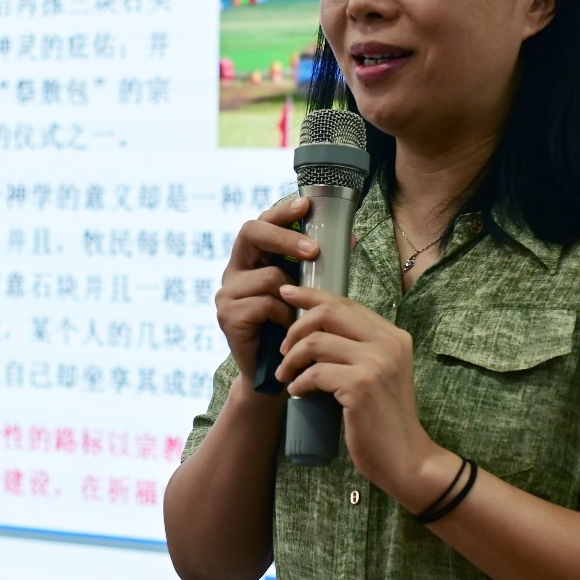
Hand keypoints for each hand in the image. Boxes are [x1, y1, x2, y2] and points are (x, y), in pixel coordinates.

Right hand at [216, 197, 319, 379]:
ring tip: (303, 312)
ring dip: (294, 294)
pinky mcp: (228, 316)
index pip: (261, 222)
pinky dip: (284, 315)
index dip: (281, 211)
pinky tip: (290, 328)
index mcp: (251, 259)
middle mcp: (234, 270)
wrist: (274, 375)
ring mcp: (227, 293)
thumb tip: (351, 237)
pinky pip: (264, 304)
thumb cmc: (292, 328)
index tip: (306, 204)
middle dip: (285, 237)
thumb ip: (318, 265)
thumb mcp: (306, 290)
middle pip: (251, 233)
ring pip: (268, 276)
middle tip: (314, 250)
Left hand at [275, 285, 437, 493]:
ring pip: (316, 342)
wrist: (406, 459)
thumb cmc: (385, 419)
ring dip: (291, 359)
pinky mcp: (361, 386)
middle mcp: (388, 343)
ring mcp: (376, 363)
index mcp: (393, 335)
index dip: (312, 295)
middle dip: (296, 326)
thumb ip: (358, 348)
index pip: (345, 303)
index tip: (286, 291)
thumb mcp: (379, 373)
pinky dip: (299, 382)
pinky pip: (315, 373)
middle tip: (282, 349)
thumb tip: (314, 328)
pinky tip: (297, 392)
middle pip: (329, 312)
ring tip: (285, 375)